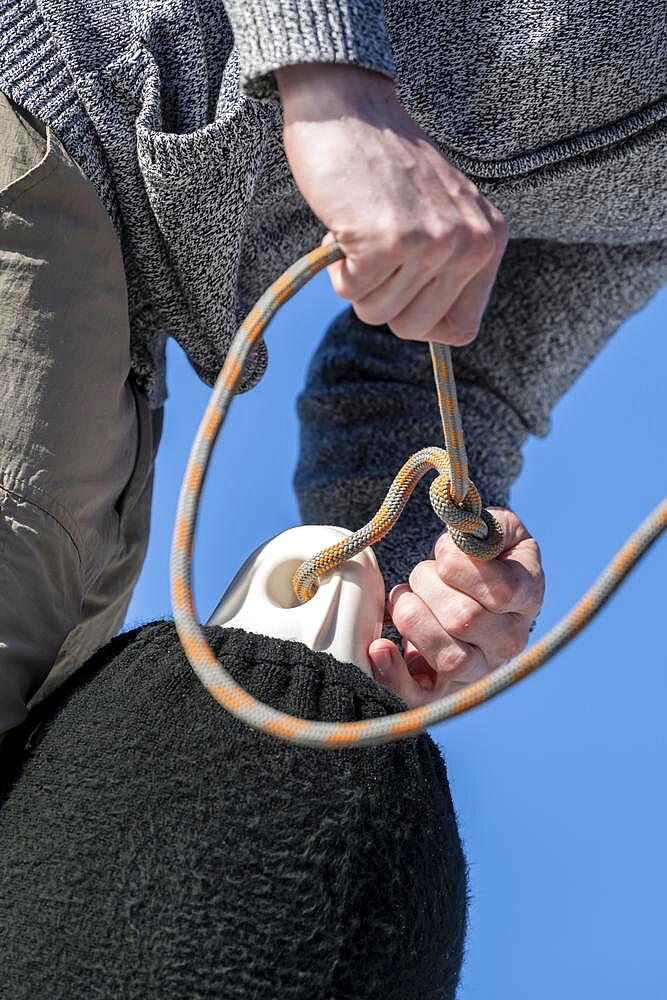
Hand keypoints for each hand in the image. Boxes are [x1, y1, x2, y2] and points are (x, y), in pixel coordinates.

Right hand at [274, 63, 507, 345]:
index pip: (461, 330)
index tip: (403, 289)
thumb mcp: (441, 215)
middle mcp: (472, 243)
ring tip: (363, 229)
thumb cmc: (385, 166)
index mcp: (491, 239)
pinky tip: (346, 224)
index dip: (422, 321)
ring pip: (379, 314)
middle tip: (377, 251)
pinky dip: (338, 267)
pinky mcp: (390, 240)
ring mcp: (433, 242)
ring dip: (357, 281)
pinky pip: (351, 292)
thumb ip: (448, 265)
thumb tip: (425, 329)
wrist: (350, 107)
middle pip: (413, 328)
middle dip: (382, 300)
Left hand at [367, 508, 544, 706]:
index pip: (502, 590)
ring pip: (447, 656)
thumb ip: (491, 524)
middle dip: (428, 585)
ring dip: (412, 617)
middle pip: (464, 619)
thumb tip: (467, 537)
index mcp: (528, 597)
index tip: (442, 554)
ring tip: (406, 599)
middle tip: (422, 575)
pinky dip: (394, 674)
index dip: (461, 566)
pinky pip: (420, 697)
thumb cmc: (479, 559)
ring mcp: (480, 671)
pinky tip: (380, 648)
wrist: (468, 596)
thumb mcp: (496, 530)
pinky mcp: (443, 692)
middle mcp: (510, 641)